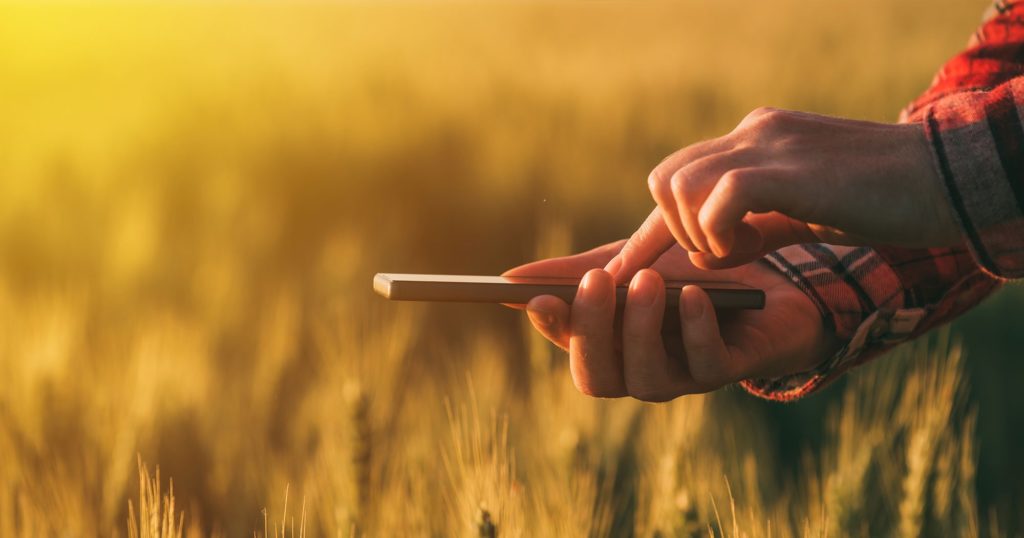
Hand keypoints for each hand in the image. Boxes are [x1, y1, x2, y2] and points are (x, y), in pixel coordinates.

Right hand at [503, 240, 838, 400]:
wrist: (768, 274)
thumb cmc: (688, 272)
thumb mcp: (628, 263)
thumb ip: (574, 273)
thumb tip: (509, 280)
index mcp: (612, 345)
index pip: (571, 349)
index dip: (554, 329)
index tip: (540, 298)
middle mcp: (641, 369)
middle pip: (599, 378)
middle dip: (593, 331)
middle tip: (597, 280)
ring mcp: (684, 375)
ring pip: (647, 381)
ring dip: (642, 330)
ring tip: (647, 281)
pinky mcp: (728, 369)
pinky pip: (705, 365)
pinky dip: (696, 329)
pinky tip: (695, 295)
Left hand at [606, 107, 960, 276]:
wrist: (944, 180)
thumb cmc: (877, 201)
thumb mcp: (802, 210)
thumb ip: (756, 221)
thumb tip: (709, 250)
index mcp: (753, 140)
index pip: (677, 179)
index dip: (647, 232)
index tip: (623, 272)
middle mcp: (751, 133)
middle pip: (665, 178)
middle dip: (670, 232)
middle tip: (718, 258)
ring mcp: (767, 145)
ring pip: (679, 185)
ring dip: (696, 234)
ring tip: (742, 252)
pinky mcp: (787, 168)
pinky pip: (719, 200)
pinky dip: (721, 233)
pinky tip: (756, 246)